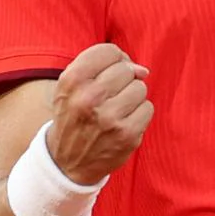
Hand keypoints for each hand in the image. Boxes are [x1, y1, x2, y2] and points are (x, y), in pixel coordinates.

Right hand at [46, 43, 153, 185]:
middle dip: (122, 80)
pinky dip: (139, 114)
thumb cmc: (74, 116)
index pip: (108, 51)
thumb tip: (142, 70)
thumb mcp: (71, 86)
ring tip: (115, 110)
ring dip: (132, 98)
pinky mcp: (126, 134)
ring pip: (140, 88)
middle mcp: (88, 98)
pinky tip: (123, 123)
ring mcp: (108, 117)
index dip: (113, 60)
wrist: (66, 164)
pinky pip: (148, 108)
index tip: (106, 73)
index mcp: (72, 81)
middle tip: (109, 97)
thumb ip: (102, 66)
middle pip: (126, 69)